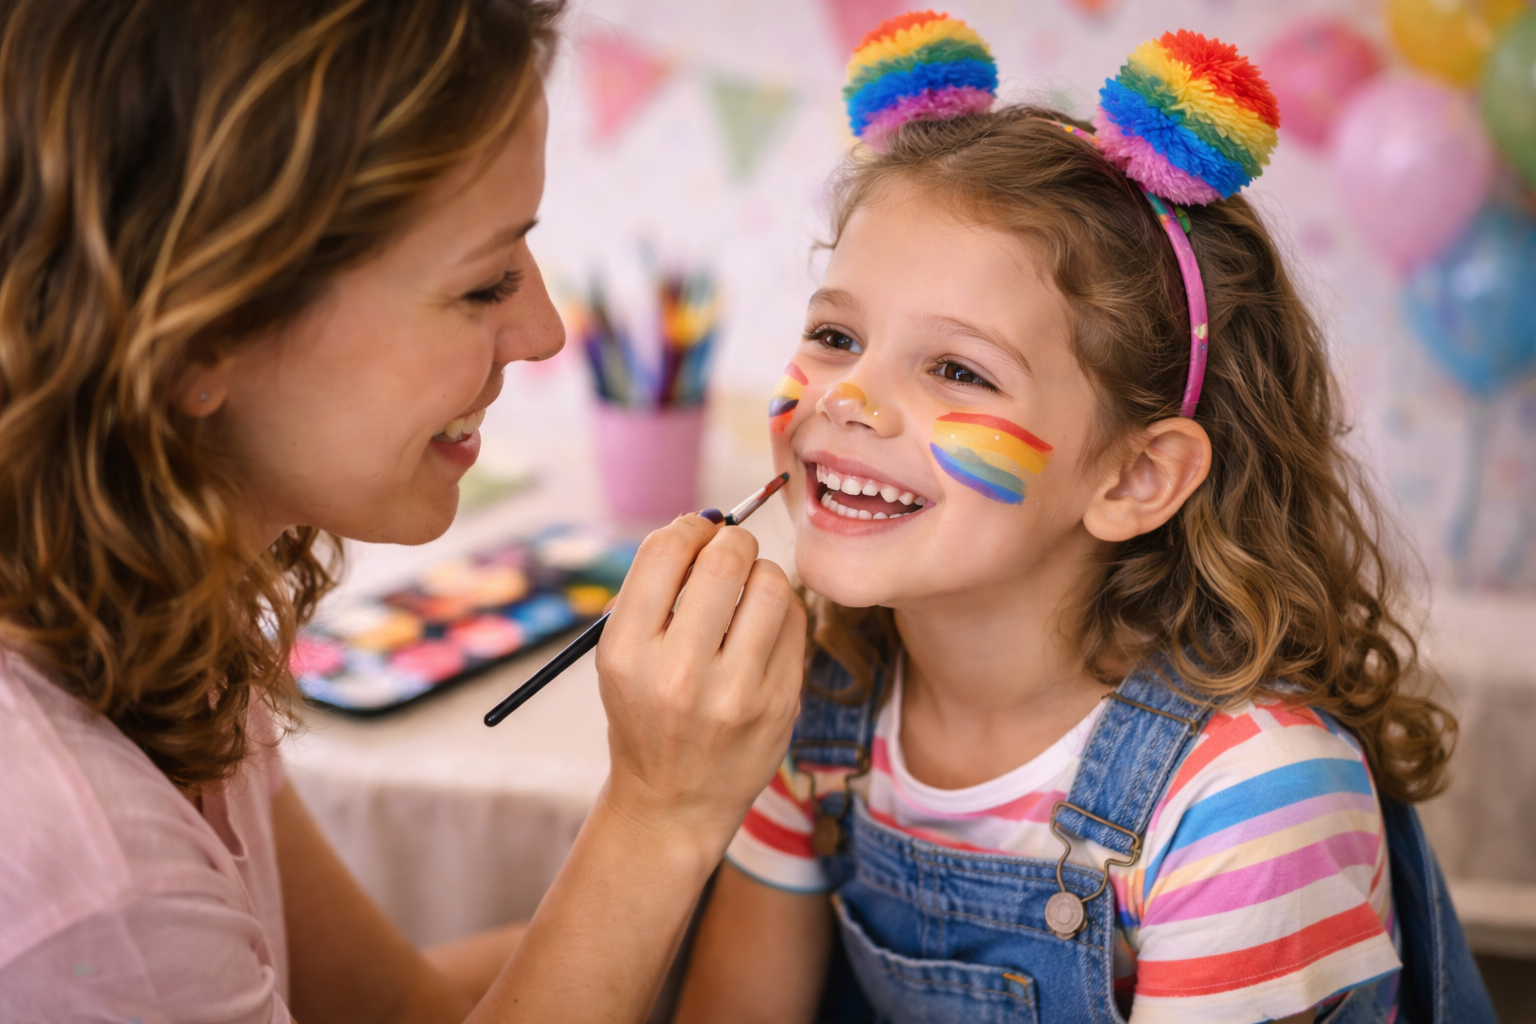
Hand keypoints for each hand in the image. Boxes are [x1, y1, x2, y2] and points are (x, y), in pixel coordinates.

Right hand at [595, 513, 805, 859]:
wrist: (674, 803)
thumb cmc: (647, 711)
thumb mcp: (623, 656)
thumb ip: (654, 590)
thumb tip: (706, 522)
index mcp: (627, 653)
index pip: (665, 551)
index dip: (687, 528)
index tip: (695, 536)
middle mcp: (679, 675)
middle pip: (725, 560)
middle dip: (731, 540)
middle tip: (729, 550)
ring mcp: (736, 694)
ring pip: (771, 584)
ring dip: (761, 571)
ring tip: (747, 591)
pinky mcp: (780, 704)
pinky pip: (795, 621)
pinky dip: (781, 608)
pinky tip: (762, 626)